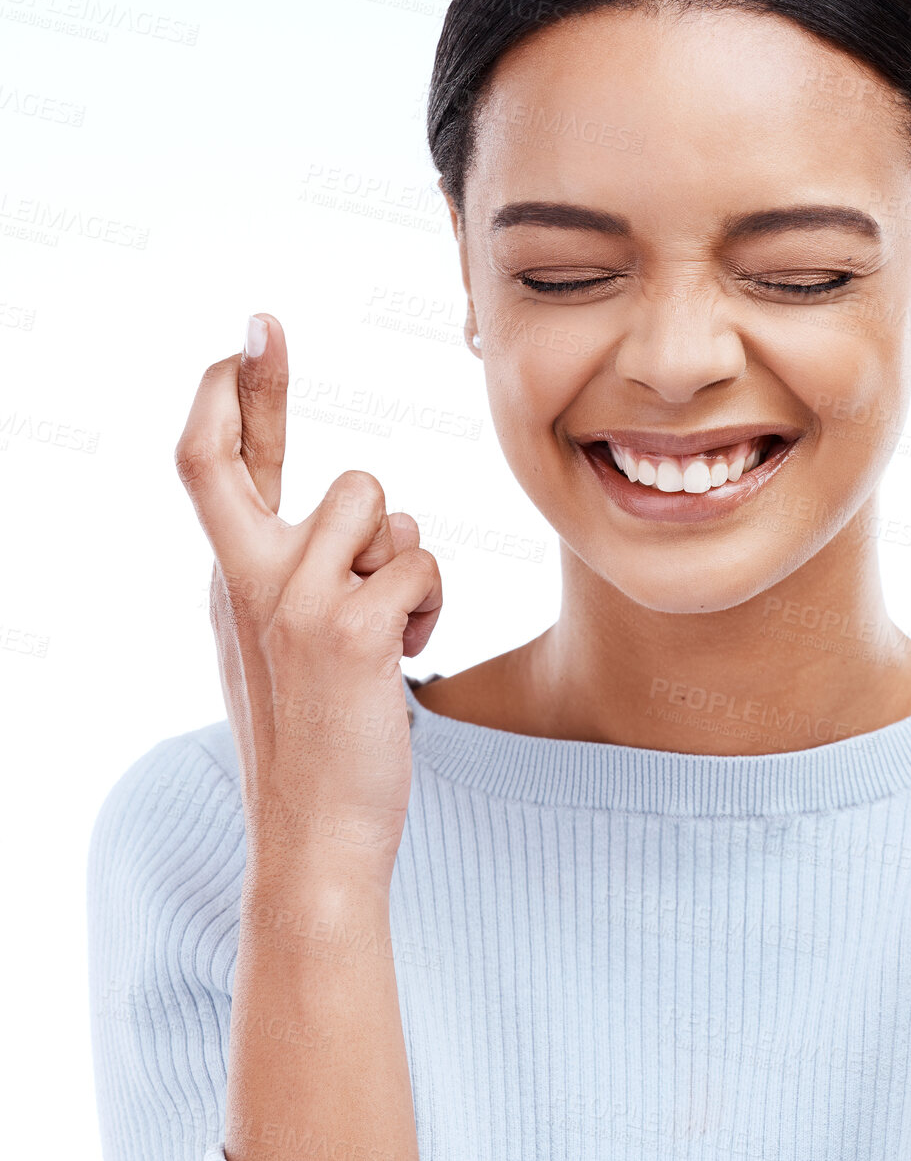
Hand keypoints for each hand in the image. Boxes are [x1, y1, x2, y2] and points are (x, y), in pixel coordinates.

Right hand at [174, 313, 442, 880]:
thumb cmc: (313, 740)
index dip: (234, 392)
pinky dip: (432, 604)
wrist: (313, 839)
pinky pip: (422, 566)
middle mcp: (250, 580)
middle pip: (334, 477)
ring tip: (394, 629)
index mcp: (231, 580)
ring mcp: (294, 602)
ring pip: (390, 515)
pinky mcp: (349, 630)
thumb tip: (333, 518)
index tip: (251, 334)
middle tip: (310, 393)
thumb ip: (288, 575)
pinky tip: (409, 651)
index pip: (215, 465)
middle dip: (373, 500)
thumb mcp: (274, 646)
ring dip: (410, 565)